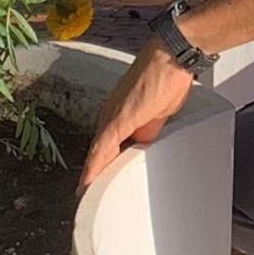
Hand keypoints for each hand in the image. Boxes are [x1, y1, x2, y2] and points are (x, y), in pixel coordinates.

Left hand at [81, 44, 193, 191]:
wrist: (169, 59)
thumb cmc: (166, 78)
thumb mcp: (158, 112)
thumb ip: (148, 127)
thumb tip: (144, 140)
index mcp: (120, 114)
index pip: (106, 145)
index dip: (100, 164)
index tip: (96, 182)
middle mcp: (111, 115)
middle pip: (98, 152)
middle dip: (93, 173)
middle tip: (86, 194)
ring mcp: (112, 118)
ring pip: (96, 154)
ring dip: (90, 176)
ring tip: (84, 196)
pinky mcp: (117, 121)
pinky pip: (101, 150)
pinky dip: (93, 169)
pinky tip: (87, 184)